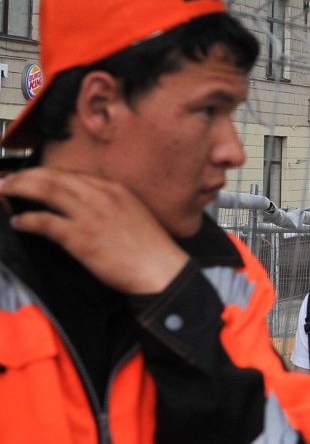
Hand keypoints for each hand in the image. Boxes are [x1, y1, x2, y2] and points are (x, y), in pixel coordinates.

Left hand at [2, 168, 189, 295]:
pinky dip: (27, 219)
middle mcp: (101, 195)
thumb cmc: (149, 247)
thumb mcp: (132, 213)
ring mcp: (90, 215)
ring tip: (4, 192)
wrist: (160, 269)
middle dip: (25, 176)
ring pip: (46, 191)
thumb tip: (81, 206)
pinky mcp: (81, 237)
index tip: (30, 177)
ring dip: (20, 189)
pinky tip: (18, 222)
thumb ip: (108, 204)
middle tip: (6, 180)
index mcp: (114, 189)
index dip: (45, 174)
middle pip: (54, 177)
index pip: (71, 174)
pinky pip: (45, 222)